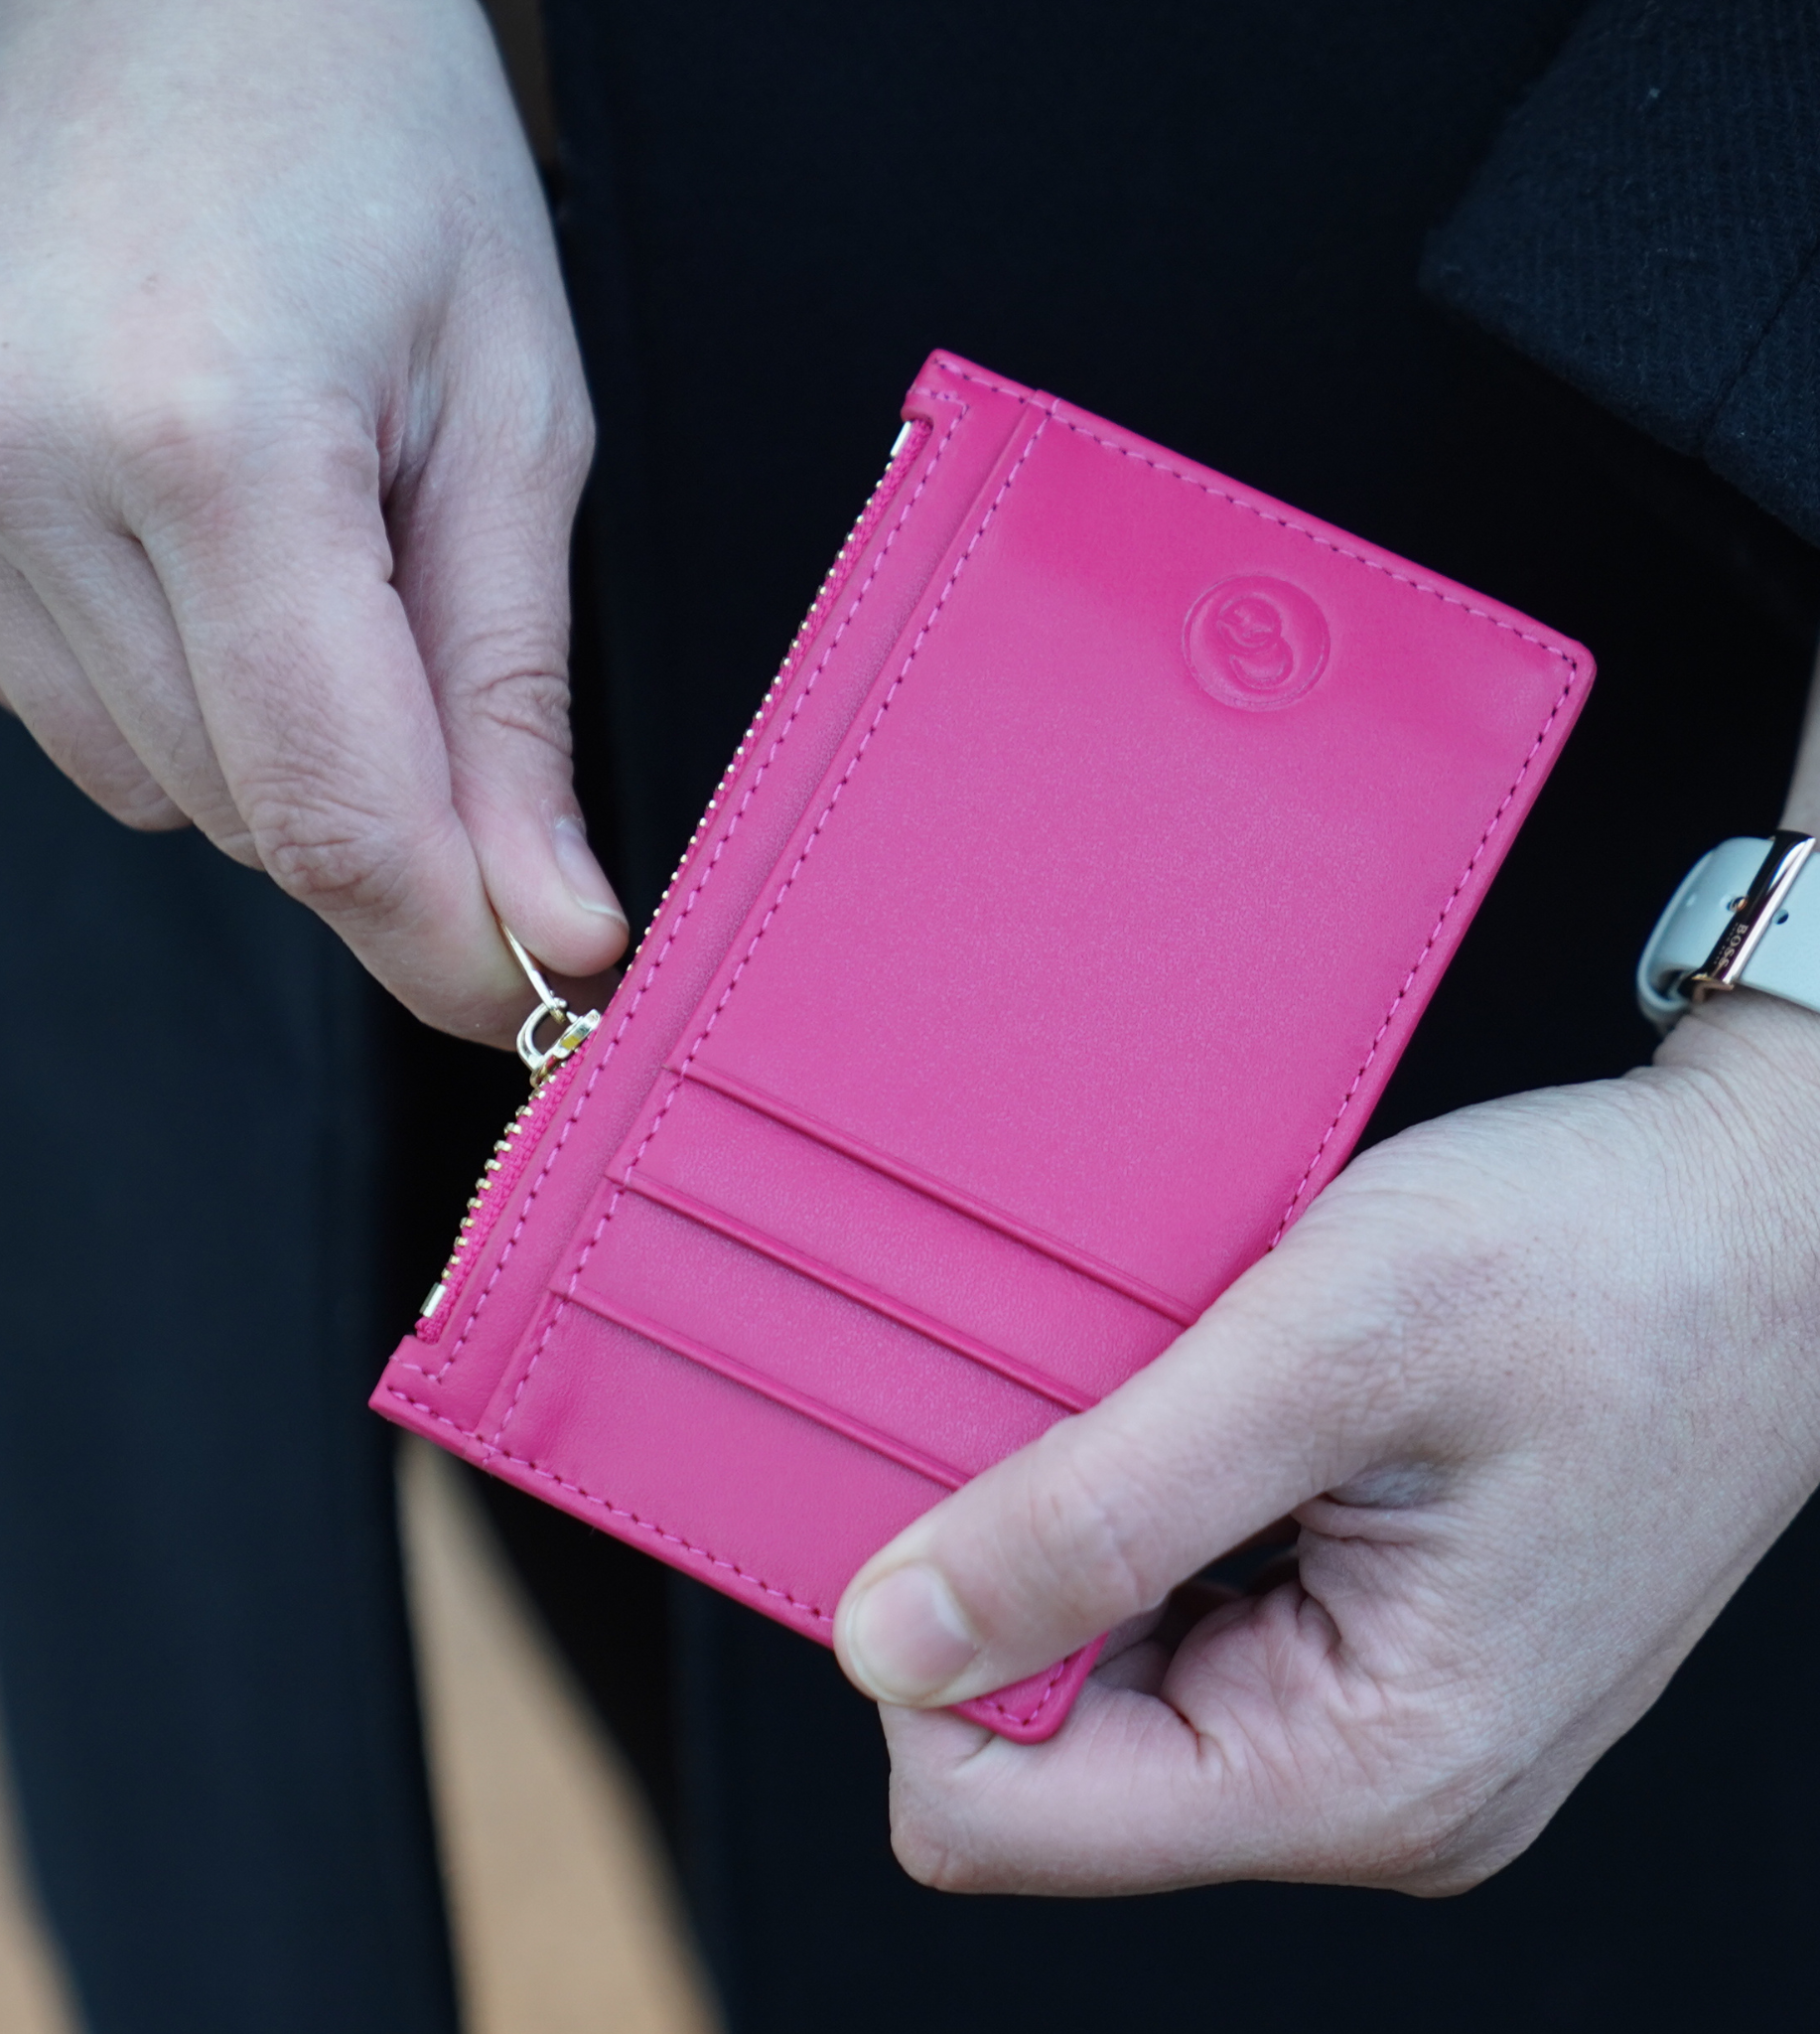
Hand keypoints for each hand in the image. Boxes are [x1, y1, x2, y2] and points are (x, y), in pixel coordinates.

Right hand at [0, 0, 624, 1039]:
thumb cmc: (380, 153)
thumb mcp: (518, 420)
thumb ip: (515, 696)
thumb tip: (547, 917)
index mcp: (212, 442)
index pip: (341, 816)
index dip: (452, 948)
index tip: (543, 1001)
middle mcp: (32, 479)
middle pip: (259, 823)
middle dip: (404, 827)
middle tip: (466, 672)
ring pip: (175, 793)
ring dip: (301, 749)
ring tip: (343, 550)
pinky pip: (93, 721)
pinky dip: (205, 698)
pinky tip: (245, 561)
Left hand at [834, 991, 1819, 1893]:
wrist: (1787, 1203)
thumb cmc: (1605, 1258)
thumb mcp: (1327, 1351)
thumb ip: (1097, 1513)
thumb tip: (892, 1640)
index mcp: (1366, 1769)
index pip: (997, 1817)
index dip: (928, 1658)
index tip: (954, 1481)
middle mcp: (1378, 1787)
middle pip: (1050, 1755)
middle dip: (1021, 1578)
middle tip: (1093, 1397)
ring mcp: (1390, 1718)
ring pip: (1119, 1679)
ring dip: (1100, 1531)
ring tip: (1189, 1384)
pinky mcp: (1397, 1643)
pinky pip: (1200, 1623)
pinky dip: (1167, 1512)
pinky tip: (1225, 1405)